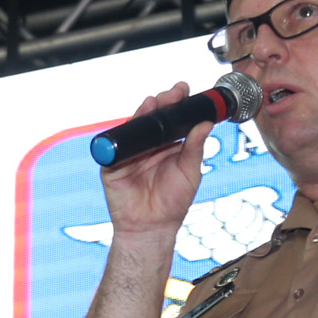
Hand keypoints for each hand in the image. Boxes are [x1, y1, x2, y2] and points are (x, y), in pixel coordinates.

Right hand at [98, 81, 212, 234]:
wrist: (152, 227)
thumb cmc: (173, 203)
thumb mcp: (190, 172)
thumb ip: (195, 148)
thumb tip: (205, 124)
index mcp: (169, 146)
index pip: (172, 119)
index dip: (177, 103)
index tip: (185, 90)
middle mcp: (150, 145)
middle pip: (153, 117)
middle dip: (161, 102)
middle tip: (172, 94)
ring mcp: (131, 152)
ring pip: (135, 126)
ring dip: (143, 112)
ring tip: (153, 102)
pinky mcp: (113, 164)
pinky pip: (116, 145)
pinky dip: (123, 133)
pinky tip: (133, 124)